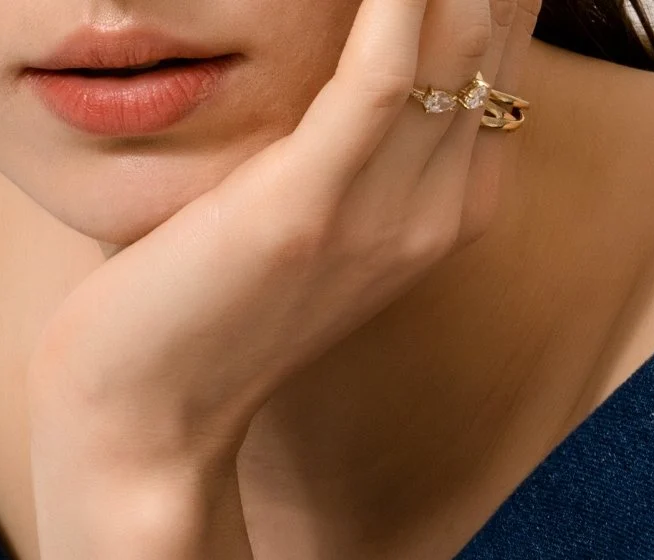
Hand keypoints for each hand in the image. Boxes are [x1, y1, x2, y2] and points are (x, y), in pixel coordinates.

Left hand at [27, 0, 539, 559]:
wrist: (151, 423)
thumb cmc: (205, 306)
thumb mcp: (300, 214)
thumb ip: (348, 135)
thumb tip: (355, 49)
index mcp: (445, 206)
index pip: (501, 43)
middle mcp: (440, 208)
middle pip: (496, 25)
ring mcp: (387, 215)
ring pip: (458, 34)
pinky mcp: (310, 208)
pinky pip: (381, 74)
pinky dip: (391, 0)